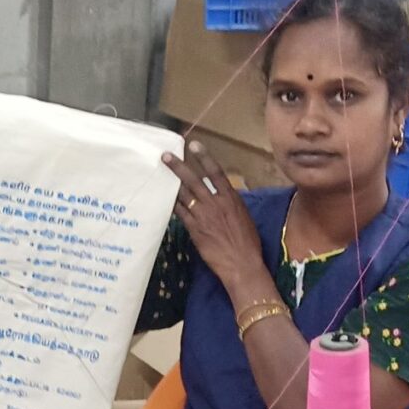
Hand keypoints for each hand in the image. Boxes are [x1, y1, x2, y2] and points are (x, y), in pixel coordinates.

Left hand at [163, 142, 265, 288]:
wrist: (241, 263)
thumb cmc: (247, 242)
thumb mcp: (243, 216)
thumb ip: (231, 203)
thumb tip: (222, 194)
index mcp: (231, 198)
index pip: (216, 172)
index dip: (204, 157)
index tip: (194, 145)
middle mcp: (215, 203)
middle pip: (194, 180)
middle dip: (179, 166)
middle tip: (165, 155)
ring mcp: (203, 216)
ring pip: (184, 194)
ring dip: (171, 182)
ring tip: (160, 172)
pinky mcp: (194, 229)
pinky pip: (180, 212)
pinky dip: (172, 203)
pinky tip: (163, 197)